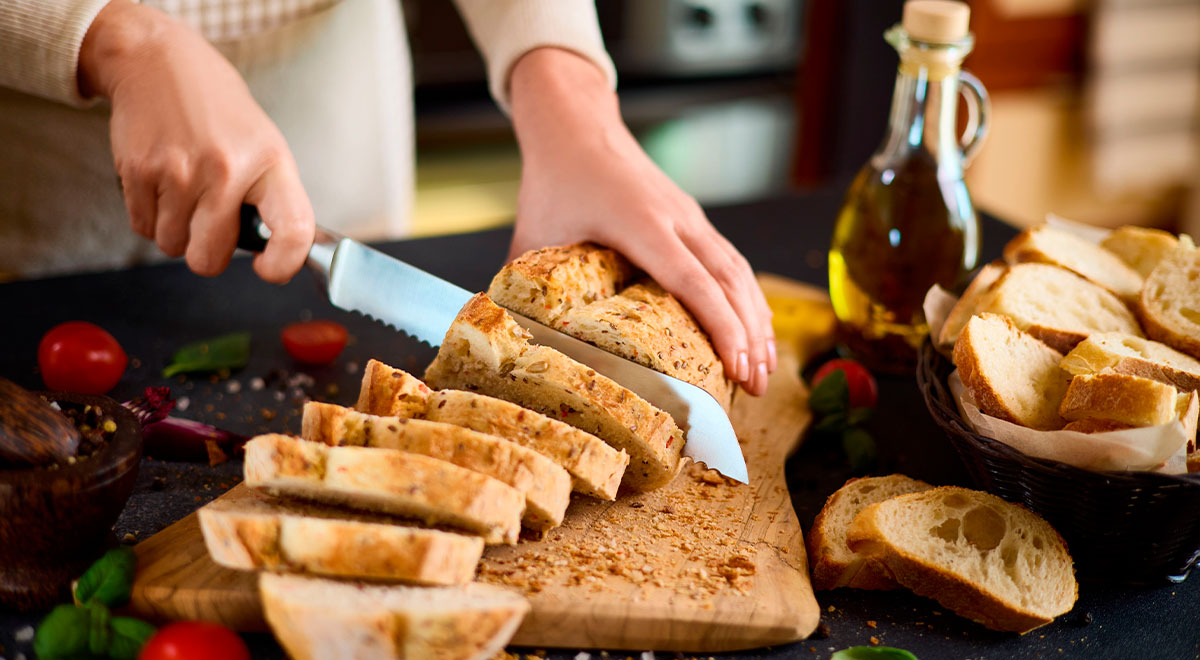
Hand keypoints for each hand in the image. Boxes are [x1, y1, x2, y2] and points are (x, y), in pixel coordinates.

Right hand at [78, 0, 312, 282]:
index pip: (293, 229)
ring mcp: (178, 172)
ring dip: (176, 231)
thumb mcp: (264, 145)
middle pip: (210, 257)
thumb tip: (274, 252)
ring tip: (185, 192)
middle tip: (212, 225)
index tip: (269, 270)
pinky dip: (151, 217)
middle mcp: (226, 170)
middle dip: (209, 253)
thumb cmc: (219, 112)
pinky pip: (143, 228)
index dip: (284, 263)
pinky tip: (162, 184)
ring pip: (172, 246)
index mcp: (270, 164)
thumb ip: (270, 198)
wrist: (158, 63)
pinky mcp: (138, 171)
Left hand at [509, 49, 775, 395]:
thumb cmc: (554, 179)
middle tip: (757, 386)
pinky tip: (753, 325)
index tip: (736, 367)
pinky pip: (730, 259)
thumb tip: (515, 339)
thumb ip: (527, 287)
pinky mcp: (692, 216)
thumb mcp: (533, 234)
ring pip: (738, 270)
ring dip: (755, 318)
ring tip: (763, 367)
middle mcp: (677, 219)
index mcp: (641, 223)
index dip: (720, 327)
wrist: (576, 125)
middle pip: (730, 281)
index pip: (693, 282)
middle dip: (749, 336)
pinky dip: (746, 295)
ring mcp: (690, 215)